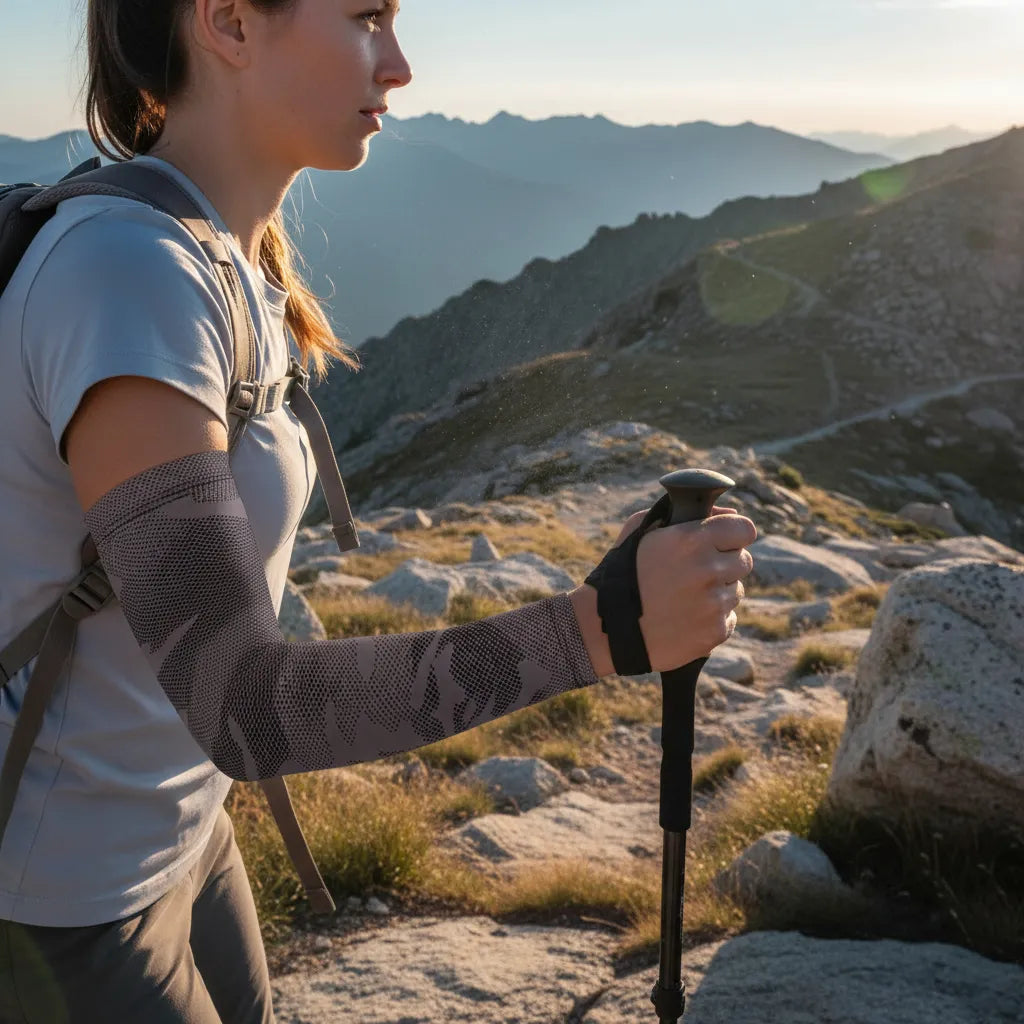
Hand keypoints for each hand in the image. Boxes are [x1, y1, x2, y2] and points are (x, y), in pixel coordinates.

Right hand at [570, 505, 755, 676]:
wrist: (606, 628)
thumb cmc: (623, 574)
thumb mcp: (642, 531)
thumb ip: (685, 513)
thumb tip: (728, 513)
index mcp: (692, 539)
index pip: (744, 529)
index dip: (735, 534)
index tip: (725, 542)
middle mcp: (708, 569)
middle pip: (744, 561)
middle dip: (725, 564)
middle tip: (697, 572)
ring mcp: (714, 603)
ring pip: (737, 591)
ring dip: (718, 592)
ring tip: (685, 597)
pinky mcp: (716, 631)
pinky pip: (729, 618)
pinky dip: (713, 618)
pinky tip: (685, 617)